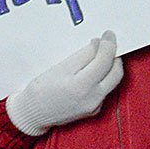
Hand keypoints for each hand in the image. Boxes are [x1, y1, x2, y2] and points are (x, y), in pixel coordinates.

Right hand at [6, 30, 123, 136]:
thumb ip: (82, 56)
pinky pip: (105, 90)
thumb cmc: (41, 90)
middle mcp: (92, 98)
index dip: (109, 45)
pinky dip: (104, 78)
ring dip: (110, 67)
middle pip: (116, 72)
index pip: (105, 60)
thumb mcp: (60, 67)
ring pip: (113, 82)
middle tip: (107, 44)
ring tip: (101, 56)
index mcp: (82, 85)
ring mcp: (94, 106)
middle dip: (114, 56)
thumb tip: (97, 46)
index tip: (108, 35)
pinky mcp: (94, 110)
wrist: (33, 113)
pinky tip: (94, 71)